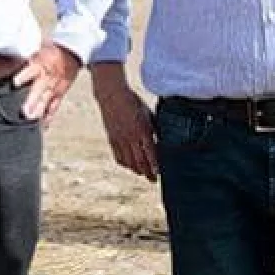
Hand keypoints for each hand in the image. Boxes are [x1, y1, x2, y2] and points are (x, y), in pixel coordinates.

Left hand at [12, 42, 80, 124]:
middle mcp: (46, 78)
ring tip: (30, 120)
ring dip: (38, 112)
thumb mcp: (37, 50)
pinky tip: (42, 126)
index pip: (31, 71)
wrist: (71, 54)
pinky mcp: (59, 95)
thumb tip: (5, 58)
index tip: (15, 83)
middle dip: (31, 102)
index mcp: (40, 65)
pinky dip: (48, 117)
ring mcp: (53, 88)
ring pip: (45, 102)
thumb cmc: (49, 52)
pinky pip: (54, 108)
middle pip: (38, 91)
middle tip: (24, 112)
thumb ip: (24, 58)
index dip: (23, 77)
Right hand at [89, 64, 157, 181]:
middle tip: (153, 180)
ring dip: (136, 170)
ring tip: (143, 174)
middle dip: (147, 173)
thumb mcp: (148, 113)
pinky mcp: (112, 139)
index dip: (155, 166)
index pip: (151, 153)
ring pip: (128, 162)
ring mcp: (120, 139)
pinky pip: (118, 156)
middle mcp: (131, 136)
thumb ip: (154, 128)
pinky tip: (129, 166)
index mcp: (143, 129)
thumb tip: (162, 140)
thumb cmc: (133, 102)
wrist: (112, 95)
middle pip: (140, 161)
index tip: (159, 174)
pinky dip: (125, 164)